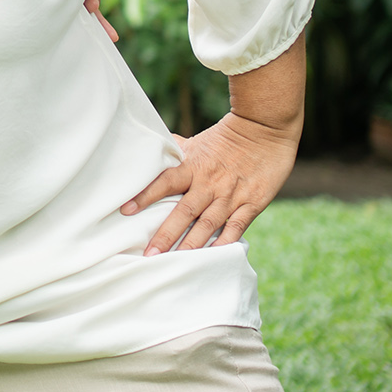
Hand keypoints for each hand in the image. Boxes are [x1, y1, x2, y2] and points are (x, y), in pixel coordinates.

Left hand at [118, 111, 298, 253]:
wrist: (265, 129)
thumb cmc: (226, 137)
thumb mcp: (198, 142)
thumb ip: (176, 152)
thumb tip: (152, 150)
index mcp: (193, 166)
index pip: (165, 182)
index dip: (145, 196)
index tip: (126, 211)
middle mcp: (210, 183)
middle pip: (184, 211)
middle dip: (166, 234)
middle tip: (150, 254)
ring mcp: (231, 195)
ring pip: (208, 224)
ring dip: (191, 244)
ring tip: (176, 262)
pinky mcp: (252, 203)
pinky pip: (236, 227)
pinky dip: (224, 243)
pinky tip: (212, 257)